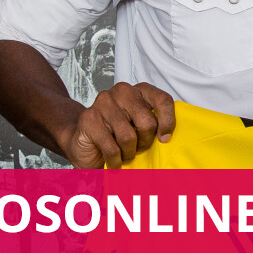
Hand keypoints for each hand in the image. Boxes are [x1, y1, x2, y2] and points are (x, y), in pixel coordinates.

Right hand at [60, 82, 175, 168]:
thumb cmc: (117, 134)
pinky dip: (115, 161)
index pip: (162, 100)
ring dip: (128, 153)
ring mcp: (104, 103)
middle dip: (145, 142)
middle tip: (138, 148)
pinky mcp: (89, 118)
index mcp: (140, 91)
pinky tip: (113, 161)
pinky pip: (112, 148)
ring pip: (129, 137)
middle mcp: (123, 92)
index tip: (165, 139)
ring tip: (124, 154)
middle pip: (147, 122)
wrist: (83, 140)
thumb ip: (155, 125)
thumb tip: (169, 139)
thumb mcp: (140, 126)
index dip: (168, 122)